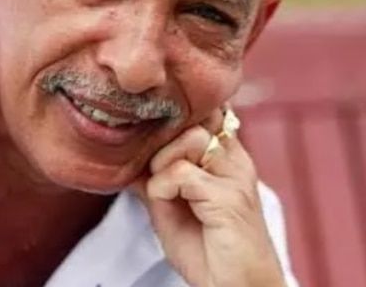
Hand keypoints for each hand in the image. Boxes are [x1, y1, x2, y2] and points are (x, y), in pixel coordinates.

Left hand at [130, 109, 284, 286]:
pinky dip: (163, 188)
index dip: (172, 123)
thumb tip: (129, 157)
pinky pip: (182, 173)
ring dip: (163, 163)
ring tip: (165, 191)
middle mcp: (236, 160)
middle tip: (156, 173)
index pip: (203, 111)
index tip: (152, 149)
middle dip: (164, 140)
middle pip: (196, 117)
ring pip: (190, 138)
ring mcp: (236, 176)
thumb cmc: (211, 253)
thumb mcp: (173, 208)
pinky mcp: (230, 198)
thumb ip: (157, 179)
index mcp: (228, 157)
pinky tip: (167, 204)